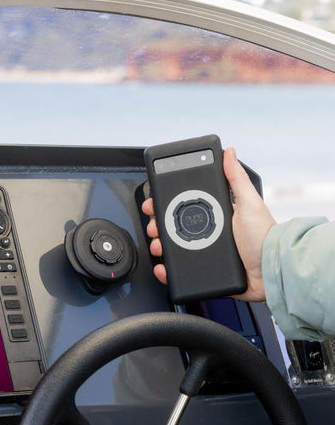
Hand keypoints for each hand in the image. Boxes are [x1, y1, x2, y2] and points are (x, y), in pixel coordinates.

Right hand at [141, 147, 275, 301]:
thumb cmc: (263, 237)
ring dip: (159, 246)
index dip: (167, 204)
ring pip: (173, 248)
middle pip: (173, 227)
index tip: (155, 203)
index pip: (185, 206)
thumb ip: (237, 178)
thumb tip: (230, 152)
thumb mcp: (249, 203)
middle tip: (154, 226)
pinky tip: (163, 267)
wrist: (269, 272)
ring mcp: (204, 252)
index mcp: (215, 215)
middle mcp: (207, 233)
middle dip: (158, 226)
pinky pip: (180, 270)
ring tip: (158, 247)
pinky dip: (167, 270)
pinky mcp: (204, 270)